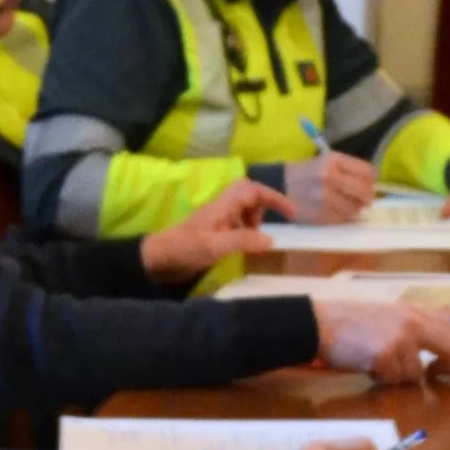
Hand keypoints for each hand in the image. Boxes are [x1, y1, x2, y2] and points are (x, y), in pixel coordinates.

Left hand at [137, 178, 288, 283]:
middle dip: (264, 207)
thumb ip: (244, 241)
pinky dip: (245, 232)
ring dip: (254, 221)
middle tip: (266, 228)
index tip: (291, 214)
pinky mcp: (212, 232)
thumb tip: (271, 240)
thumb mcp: (216, 246)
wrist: (157, 260)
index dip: (274, 197)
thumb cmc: (185, 249)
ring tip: (254, 241)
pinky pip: (235, 224)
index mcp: (223, 206)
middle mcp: (221, 208)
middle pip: (248, 195)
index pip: (253, 190)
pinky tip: (243, 248)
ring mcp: (216, 220)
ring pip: (242, 209)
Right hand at [280, 150, 379, 221]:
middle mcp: (329, 176)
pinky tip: (336, 213)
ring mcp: (324, 197)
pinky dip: (343, 219)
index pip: (367, 172)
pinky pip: (342, 220)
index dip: (371, 181)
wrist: (280, 187)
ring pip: (355, 209)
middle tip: (364, 201)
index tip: (367, 185)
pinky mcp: (320, 214)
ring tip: (346, 207)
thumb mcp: (326, 162)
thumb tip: (372, 185)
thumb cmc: (307, 174)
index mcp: (333, 160)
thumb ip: (349, 169)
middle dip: (367, 198)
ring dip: (354, 210)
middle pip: (364, 191)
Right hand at [313, 295, 449, 381]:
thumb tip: (433, 350)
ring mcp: (401, 340)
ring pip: (415, 374)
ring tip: (379, 364)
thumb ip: (410, 328)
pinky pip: (394, 380)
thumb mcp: (386, 316)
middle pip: (449, 346)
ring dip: (400, 376)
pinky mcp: (386, 357)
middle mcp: (411, 323)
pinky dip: (382, 379)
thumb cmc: (348, 322)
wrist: (321, 323)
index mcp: (411, 312)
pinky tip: (368, 366)